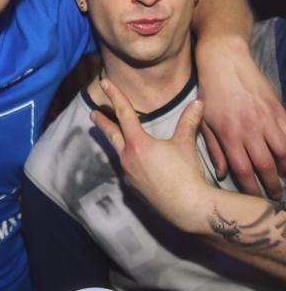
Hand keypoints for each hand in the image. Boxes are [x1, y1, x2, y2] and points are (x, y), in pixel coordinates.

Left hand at [90, 78, 207, 231]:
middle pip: (112, 135)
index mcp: (138, 143)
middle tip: (93, 114)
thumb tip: (198, 102)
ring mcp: (129, 174)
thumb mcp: (186, 144)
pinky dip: (128, 161)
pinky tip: (133, 163)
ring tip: (113, 136)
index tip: (105, 83)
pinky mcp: (133, 188)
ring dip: (115, 142)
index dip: (115, 96)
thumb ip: (189, 121)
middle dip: (103, 123)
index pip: (124, 113)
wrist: (188, 208)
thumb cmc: (186, 174)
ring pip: (119, 153)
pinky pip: (128, 169)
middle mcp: (128, 158)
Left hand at [196, 38, 285, 198]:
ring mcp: (266, 119)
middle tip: (274, 196)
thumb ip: (214, 149)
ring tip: (283, 179)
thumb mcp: (205, 121)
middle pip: (265, 166)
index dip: (250, 188)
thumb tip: (222, 173)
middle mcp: (249, 129)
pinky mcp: (278, 109)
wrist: (225, 63)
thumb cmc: (211, 93)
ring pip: (283, 153)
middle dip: (271, 185)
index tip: (254, 199)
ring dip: (285, 170)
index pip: (243, 170)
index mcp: (228, 134)